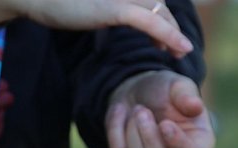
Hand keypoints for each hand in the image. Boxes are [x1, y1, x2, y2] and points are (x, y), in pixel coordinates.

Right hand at [0, 0, 193, 58]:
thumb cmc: (56, 3)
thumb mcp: (87, 7)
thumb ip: (105, 9)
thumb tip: (110, 17)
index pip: (151, 1)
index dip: (164, 20)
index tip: (168, 42)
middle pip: (160, 5)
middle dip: (172, 27)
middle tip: (179, 49)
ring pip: (160, 12)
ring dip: (174, 33)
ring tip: (181, 52)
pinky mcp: (114, 8)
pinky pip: (148, 21)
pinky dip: (167, 34)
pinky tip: (178, 47)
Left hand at [106, 70, 213, 147]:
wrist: (138, 96)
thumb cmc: (164, 93)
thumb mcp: (177, 86)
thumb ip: (186, 94)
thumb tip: (196, 106)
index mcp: (200, 146)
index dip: (176, 142)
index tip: (165, 123)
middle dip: (148, 133)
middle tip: (141, 109)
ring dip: (132, 127)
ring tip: (137, 109)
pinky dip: (116, 129)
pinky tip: (121, 113)